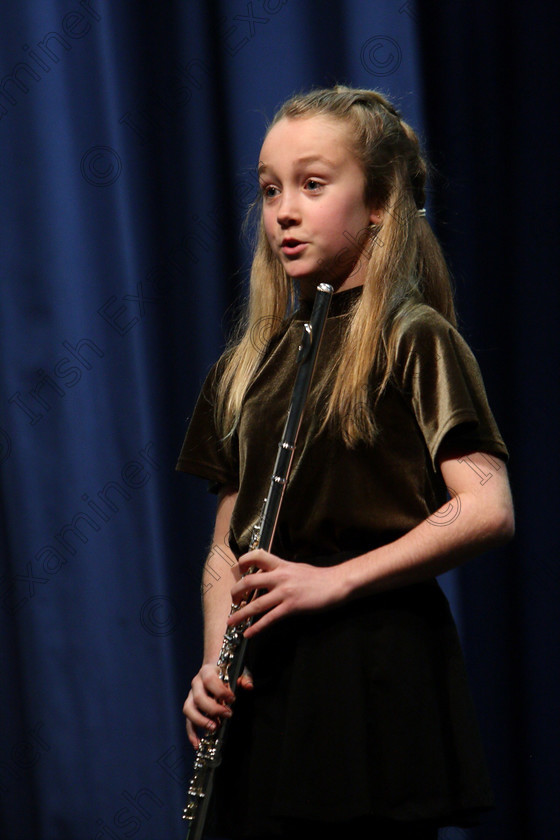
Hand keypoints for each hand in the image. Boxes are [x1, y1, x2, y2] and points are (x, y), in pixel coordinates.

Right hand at [183, 664, 253, 748]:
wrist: (214, 667)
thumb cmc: (226, 671)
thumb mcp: (237, 670)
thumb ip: (244, 678)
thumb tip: (248, 687)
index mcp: (208, 671)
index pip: (210, 680)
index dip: (220, 691)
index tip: (232, 699)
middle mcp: (196, 683)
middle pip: (199, 697)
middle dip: (213, 709)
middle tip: (228, 714)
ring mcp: (191, 695)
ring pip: (189, 709)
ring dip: (200, 721)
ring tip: (214, 728)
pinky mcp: (190, 707)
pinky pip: (187, 720)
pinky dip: (191, 733)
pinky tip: (197, 744)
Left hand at [227, 549, 343, 638]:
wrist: (336, 583)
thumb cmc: (318, 577)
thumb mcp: (296, 568)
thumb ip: (281, 571)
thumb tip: (269, 575)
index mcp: (281, 565)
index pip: (258, 556)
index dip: (244, 561)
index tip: (239, 570)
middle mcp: (280, 577)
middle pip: (250, 581)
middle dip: (236, 592)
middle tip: (233, 601)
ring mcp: (285, 592)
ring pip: (256, 604)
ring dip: (241, 614)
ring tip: (231, 622)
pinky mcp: (291, 606)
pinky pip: (270, 618)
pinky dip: (257, 627)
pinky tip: (249, 633)